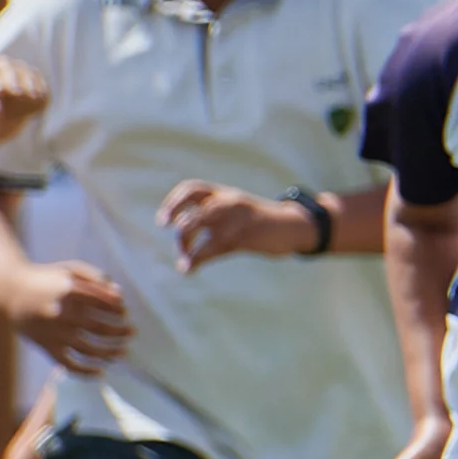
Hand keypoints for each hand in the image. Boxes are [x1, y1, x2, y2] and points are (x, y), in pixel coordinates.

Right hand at [0, 252, 136, 372]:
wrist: (9, 291)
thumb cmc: (46, 278)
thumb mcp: (70, 269)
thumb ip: (95, 277)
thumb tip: (119, 294)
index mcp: (69, 292)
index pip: (104, 303)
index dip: (118, 308)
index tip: (124, 311)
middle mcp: (61, 314)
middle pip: (99, 328)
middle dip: (120, 332)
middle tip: (133, 332)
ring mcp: (53, 332)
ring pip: (88, 348)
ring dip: (110, 353)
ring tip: (124, 352)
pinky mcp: (45, 345)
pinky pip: (67, 363)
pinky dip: (85, 371)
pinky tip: (101, 372)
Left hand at [158, 181, 315, 268]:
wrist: (294, 226)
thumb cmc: (259, 223)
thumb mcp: (236, 213)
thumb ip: (211, 219)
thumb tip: (182, 240)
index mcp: (225, 194)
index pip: (192, 189)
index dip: (173, 204)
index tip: (163, 222)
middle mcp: (230, 202)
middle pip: (196, 212)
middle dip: (180, 230)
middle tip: (178, 245)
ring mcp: (239, 218)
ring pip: (204, 228)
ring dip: (187, 247)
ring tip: (184, 261)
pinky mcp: (247, 236)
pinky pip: (215, 246)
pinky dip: (198, 258)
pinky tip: (189, 268)